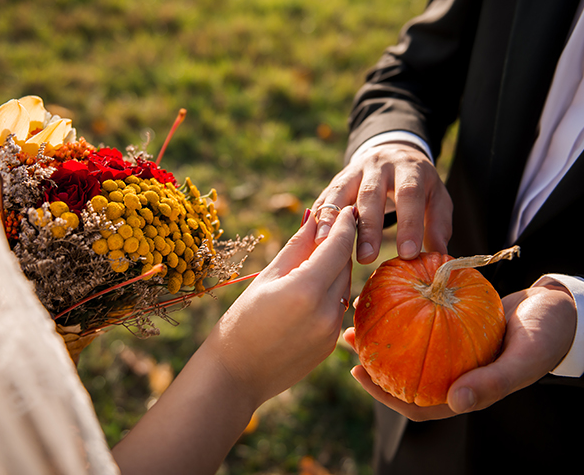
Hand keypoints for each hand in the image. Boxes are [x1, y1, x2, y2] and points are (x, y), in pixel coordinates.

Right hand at [204, 205, 357, 406]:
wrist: (236, 375)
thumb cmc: (242, 321)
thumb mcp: (266, 278)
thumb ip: (297, 247)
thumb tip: (316, 217)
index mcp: (307, 289)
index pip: (338, 246)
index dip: (344, 224)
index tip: (347, 209)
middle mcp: (327, 311)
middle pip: (344, 266)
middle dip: (338, 247)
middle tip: (330, 230)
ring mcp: (331, 331)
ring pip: (344, 288)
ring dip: (334, 272)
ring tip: (313, 265)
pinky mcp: (331, 345)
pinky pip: (338, 310)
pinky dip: (329, 297)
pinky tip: (307, 296)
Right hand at [313, 142, 451, 263]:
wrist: (393, 151)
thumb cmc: (419, 183)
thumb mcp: (437, 197)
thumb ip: (439, 225)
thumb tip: (441, 257)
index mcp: (410, 169)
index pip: (410, 194)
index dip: (409, 223)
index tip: (408, 254)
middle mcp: (380, 165)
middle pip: (372, 194)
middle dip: (369, 227)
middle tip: (366, 258)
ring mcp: (355, 170)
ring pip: (342, 192)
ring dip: (333, 219)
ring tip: (326, 244)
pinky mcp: (338, 179)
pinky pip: (326, 196)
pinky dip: (318, 216)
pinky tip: (311, 235)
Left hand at [344, 283, 576, 419]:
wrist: (563, 306)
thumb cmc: (547, 334)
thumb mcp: (524, 357)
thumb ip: (493, 381)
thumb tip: (455, 403)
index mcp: (467, 391)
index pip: (417, 404)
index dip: (385, 396)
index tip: (359, 372)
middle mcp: (455, 373)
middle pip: (405, 376)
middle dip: (374, 364)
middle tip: (346, 339)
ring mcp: (454, 350)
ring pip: (411, 346)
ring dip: (385, 334)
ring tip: (358, 315)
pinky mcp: (457, 325)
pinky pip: (424, 319)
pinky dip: (405, 307)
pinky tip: (387, 289)